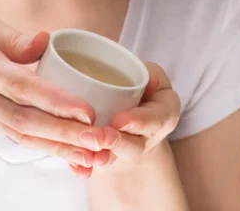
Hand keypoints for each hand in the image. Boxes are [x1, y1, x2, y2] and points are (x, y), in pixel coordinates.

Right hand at [0, 16, 118, 174]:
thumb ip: (12, 36)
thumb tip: (47, 41)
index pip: (20, 85)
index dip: (54, 99)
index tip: (86, 109)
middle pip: (27, 120)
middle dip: (67, 132)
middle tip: (102, 139)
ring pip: (26, 137)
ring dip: (63, 147)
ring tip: (97, 153)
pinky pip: (22, 141)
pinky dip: (49, 150)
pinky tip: (75, 156)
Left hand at [86, 62, 180, 176]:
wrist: (130, 104)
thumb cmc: (144, 83)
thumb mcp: (152, 73)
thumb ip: (151, 74)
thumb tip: (151, 78)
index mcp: (164, 114)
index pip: (155, 120)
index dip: (137, 122)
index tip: (118, 120)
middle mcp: (148, 137)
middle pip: (135, 146)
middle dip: (118, 143)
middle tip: (102, 137)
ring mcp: (128, 149)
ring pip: (116, 158)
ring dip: (101, 157)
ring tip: (88, 155)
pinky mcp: (108, 155)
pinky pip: (97, 162)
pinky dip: (85, 165)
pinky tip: (75, 166)